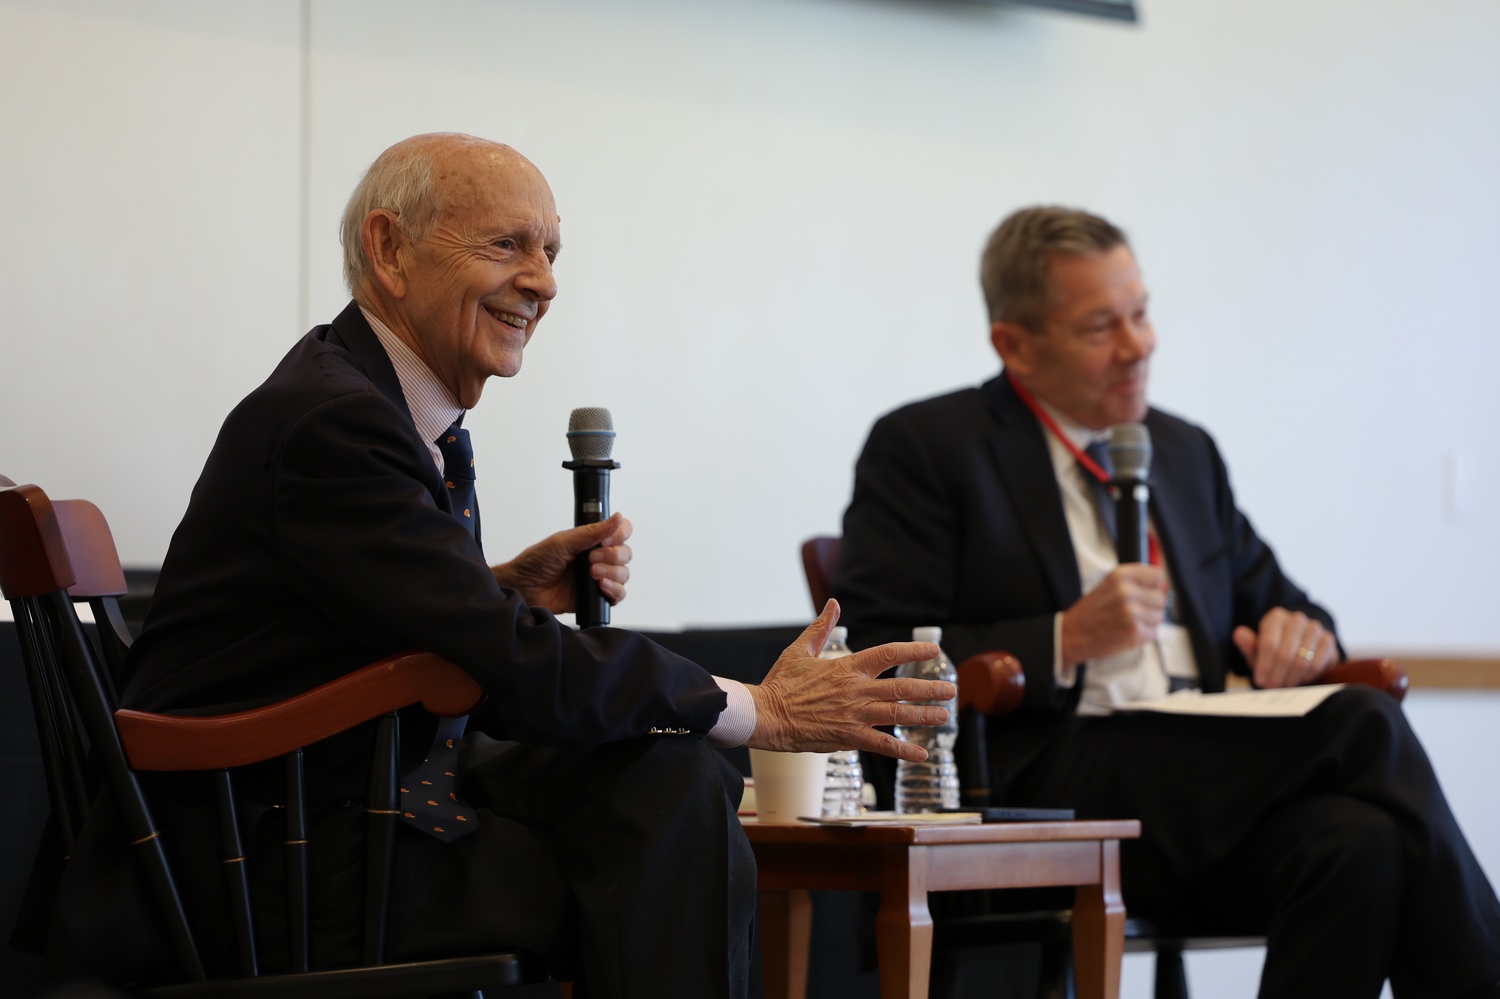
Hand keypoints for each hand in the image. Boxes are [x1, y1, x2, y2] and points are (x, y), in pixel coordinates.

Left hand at [490, 512, 631, 614]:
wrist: (523, 589)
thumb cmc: (535, 563)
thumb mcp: (563, 542)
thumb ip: (592, 531)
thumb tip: (617, 517)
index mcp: (590, 540)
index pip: (620, 532)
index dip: (619, 535)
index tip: (605, 540)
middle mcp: (598, 557)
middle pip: (625, 553)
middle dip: (612, 556)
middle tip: (591, 559)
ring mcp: (598, 577)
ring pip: (624, 573)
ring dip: (612, 572)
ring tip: (591, 574)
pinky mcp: (596, 597)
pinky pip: (619, 594)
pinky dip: (615, 590)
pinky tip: (600, 587)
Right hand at [744, 600, 953, 761]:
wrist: (767, 714)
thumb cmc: (781, 682)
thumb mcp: (800, 650)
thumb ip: (821, 628)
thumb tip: (833, 604)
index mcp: (847, 667)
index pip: (888, 654)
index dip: (913, 652)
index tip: (933, 652)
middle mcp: (856, 690)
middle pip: (902, 687)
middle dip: (929, 688)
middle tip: (950, 689)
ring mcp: (854, 714)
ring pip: (897, 714)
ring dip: (923, 716)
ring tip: (943, 716)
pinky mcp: (848, 736)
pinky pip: (882, 744)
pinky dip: (903, 750)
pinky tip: (921, 754)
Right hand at [1060, 564, 1167, 663]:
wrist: (1073, 634)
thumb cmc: (1090, 612)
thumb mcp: (1108, 586)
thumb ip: (1133, 583)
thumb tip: (1161, 586)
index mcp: (1119, 576)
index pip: (1157, 576)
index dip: (1155, 586)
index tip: (1149, 591)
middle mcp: (1126, 591)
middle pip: (1160, 597)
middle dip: (1151, 606)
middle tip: (1134, 612)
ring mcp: (1131, 612)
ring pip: (1159, 616)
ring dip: (1148, 621)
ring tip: (1128, 622)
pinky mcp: (1134, 631)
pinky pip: (1154, 632)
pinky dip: (1144, 635)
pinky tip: (1128, 632)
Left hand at [1233, 608, 1336, 687]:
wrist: (1298, 651)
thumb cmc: (1272, 652)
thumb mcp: (1256, 651)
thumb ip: (1248, 645)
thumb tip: (1239, 633)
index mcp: (1276, 617)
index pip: (1269, 644)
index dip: (1264, 665)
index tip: (1259, 681)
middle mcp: (1297, 619)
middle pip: (1286, 653)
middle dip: (1277, 674)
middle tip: (1271, 688)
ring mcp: (1315, 628)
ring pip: (1303, 660)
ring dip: (1292, 678)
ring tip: (1284, 687)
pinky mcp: (1329, 640)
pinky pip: (1318, 663)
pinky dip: (1308, 676)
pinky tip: (1299, 681)